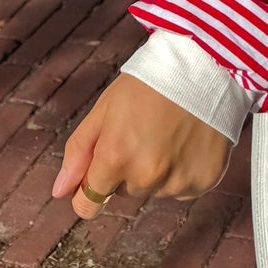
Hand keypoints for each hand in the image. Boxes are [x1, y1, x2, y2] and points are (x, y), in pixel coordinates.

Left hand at [51, 73, 233, 216]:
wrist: (207, 62)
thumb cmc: (151, 80)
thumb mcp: (105, 107)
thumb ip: (79, 151)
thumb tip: (60, 191)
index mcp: (115, 158)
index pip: (88, 204)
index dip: (90, 189)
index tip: (99, 173)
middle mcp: (146, 177)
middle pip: (125, 191)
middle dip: (128, 168)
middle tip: (145, 130)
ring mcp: (178, 182)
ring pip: (155, 189)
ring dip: (158, 169)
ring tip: (171, 131)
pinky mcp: (205, 181)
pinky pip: (184, 188)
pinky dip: (184, 170)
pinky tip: (190, 139)